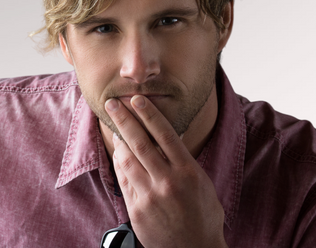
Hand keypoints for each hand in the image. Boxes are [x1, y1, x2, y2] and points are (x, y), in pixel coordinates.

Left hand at [105, 95, 227, 247]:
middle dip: (125, 119)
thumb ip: (184, 160)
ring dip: (118, 139)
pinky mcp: (137, 210)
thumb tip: (168, 135)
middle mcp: (167, 182)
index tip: (137, 99)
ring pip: (127, 160)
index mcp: (188, 172)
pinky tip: (118, 151)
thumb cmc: (203, 215)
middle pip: (141, 143)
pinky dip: (119, 162)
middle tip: (113, 103)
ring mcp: (150, 197)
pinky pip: (123, 180)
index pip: (164, 135)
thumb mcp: (201, 182)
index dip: (149, 114)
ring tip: (113, 125)